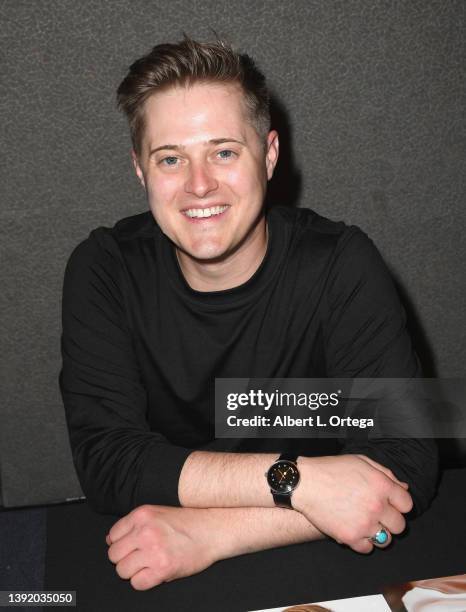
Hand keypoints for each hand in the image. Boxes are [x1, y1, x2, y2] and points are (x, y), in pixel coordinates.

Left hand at [106, 505, 218, 589]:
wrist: (213, 530)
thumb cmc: (187, 522)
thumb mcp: (158, 513)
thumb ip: (134, 524)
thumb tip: (110, 539)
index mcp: (142, 514)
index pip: (113, 535)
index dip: (121, 543)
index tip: (132, 546)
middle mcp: (145, 531)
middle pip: (114, 555)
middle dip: (125, 558)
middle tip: (140, 557)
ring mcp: (153, 550)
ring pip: (122, 570)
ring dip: (133, 571)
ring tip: (148, 564)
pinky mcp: (162, 568)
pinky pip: (137, 583)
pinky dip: (144, 581)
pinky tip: (155, 572)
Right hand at [292, 454, 412, 553]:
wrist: (304, 483)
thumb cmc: (331, 469)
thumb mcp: (360, 461)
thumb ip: (385, 474)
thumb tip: (402, 488)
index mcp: (381, 485)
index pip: (407, 504)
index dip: (399, 504)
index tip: (390, 504)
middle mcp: (376, 505)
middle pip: (400, 525)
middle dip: (390, 520)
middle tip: (377, 515)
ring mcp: (364, 523)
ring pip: (386, 540)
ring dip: (378, 533)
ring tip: (366, 524)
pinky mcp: (350, 537)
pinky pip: (367, 548)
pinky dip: (363, 542)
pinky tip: (354, 529)